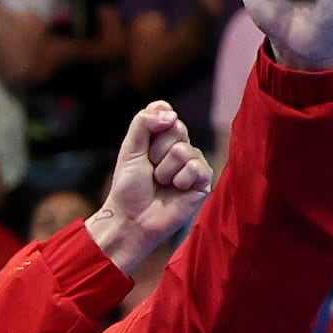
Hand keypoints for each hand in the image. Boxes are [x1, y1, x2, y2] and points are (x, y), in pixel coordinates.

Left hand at [82, 100, 214, 277]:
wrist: (130, 219)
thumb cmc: (129, 188)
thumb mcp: (130, 150)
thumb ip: (143, 123)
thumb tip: (171, 113)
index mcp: (163, 138)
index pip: (166, 113)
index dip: (153, 126)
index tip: (143, 147)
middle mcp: (181, 147)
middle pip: (176, 128)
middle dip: (156, 150)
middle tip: (150, 169)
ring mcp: (194, 164)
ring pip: (184, 150)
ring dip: (165, 170)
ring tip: (161, 184)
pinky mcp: (204, 181)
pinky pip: (197, 167)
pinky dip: (180, 180)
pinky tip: (175, 190)